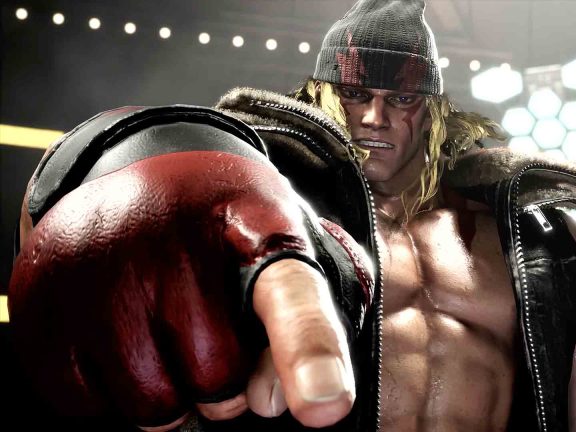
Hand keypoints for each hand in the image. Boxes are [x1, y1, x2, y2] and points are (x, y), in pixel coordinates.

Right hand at [10, 151, 357, 429]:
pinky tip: (118, 345)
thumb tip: (270, 399)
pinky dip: (110, 397)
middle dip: (223, 384)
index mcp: (254, 221)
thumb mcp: (282, 244)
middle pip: (216, 379)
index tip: (326, 405)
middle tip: (212, 341)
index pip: (289, 296)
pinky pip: (86, 405)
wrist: (134, 172)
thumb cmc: (222, 227)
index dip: (308, 350)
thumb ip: (301, 322)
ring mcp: (100, 267)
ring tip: (166, 345)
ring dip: (169, 397)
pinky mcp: (41, 298)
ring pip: (151, 405)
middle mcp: (171, 239)